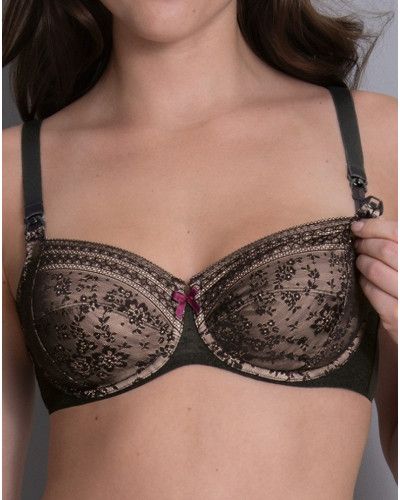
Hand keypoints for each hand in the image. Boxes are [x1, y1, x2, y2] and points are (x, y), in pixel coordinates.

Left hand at [351, 217, 397, 343]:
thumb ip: (396, 246)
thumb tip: (371, 225)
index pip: (398, 232)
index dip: (375, 227)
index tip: (358, 227)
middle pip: (385, 250)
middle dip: (365, 244)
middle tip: (358, 244)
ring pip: (375, 269)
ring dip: (362, 262)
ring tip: (361, 260)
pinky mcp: (396, 316)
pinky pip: (371, 290)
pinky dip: (363, 282)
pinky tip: (364, 279)